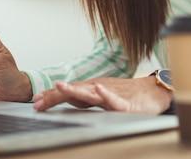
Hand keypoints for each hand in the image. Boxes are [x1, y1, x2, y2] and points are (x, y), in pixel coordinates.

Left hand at [32, 76, 171, 114]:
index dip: (51, 96)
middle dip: (55, 96)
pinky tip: (98, 89)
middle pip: (74, 92)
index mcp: (92, 90)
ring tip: (61, 87)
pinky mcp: (127, 103)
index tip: (35, 101)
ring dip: (75, 90)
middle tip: (38, 101)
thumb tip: (64, 99)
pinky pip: (115, 99)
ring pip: (91, 93)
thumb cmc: (129, 94)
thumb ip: (84, 99)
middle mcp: (99, 89)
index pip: (68, 92)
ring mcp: (112, 95)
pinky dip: (106, 94)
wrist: (155, 91)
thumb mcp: (102, 96)